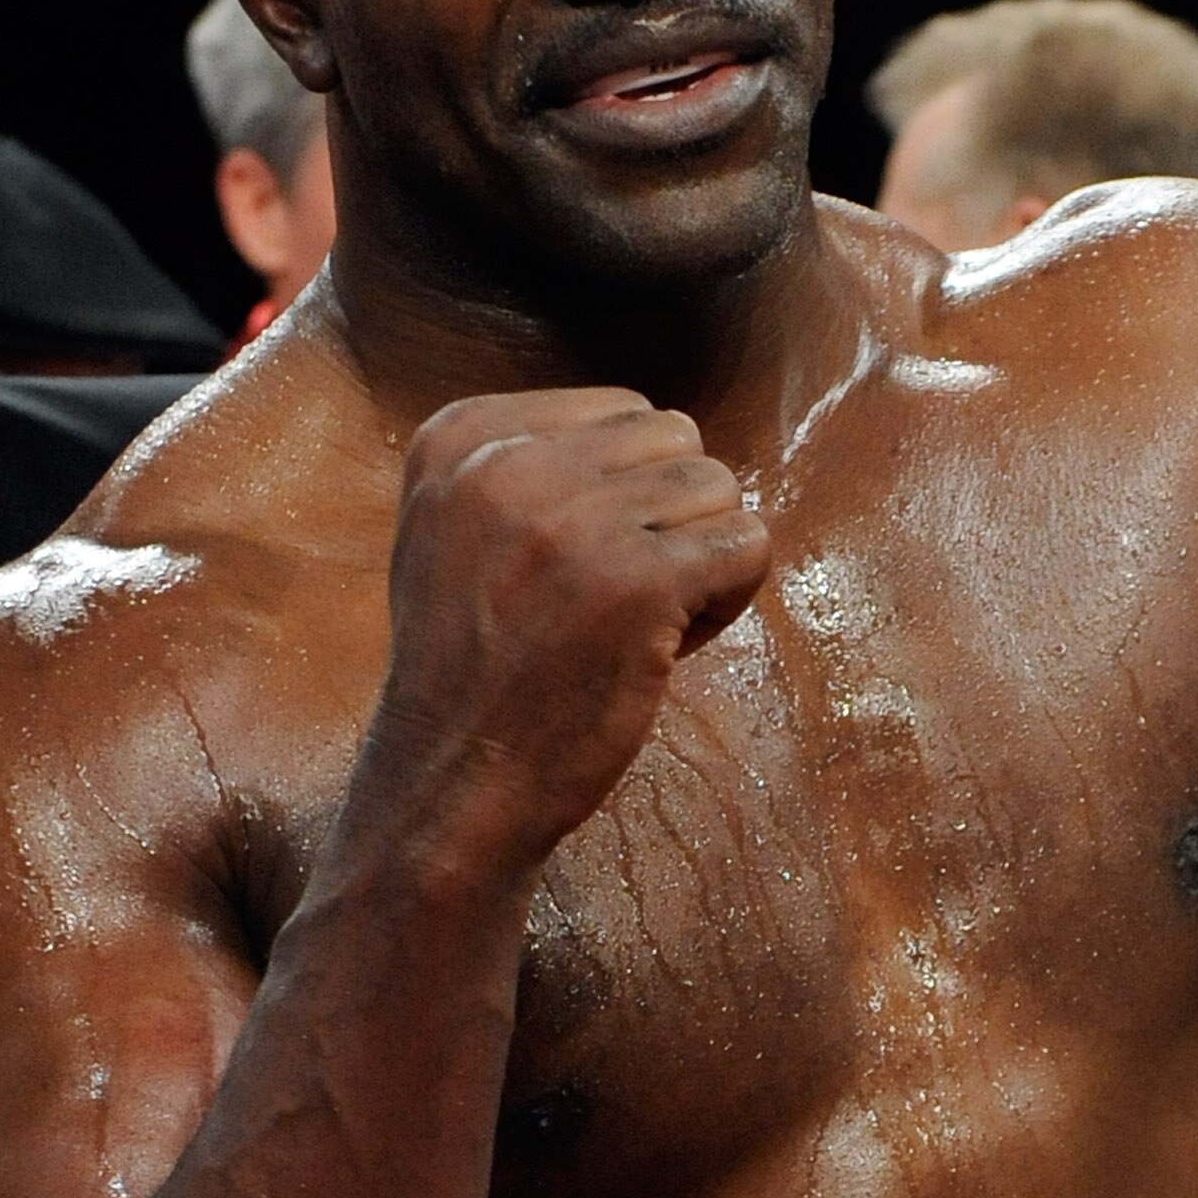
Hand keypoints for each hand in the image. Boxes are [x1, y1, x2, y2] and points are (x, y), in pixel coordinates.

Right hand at [379, 385, 769, 871]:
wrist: (451, 787)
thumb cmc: (476, 672)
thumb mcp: (460, 530)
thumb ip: (536, 465)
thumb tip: (663, 430)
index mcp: (460, 436)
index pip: (618, 411)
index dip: (621, 495)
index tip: (567, 569)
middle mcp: (509, 461)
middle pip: (674, 439)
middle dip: (668, 520)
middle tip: (613, 603)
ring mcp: (573, 520)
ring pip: (718, 486)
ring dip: (699, 560)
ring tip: (636, 627)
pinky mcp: (636, 581)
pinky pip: (747, 544)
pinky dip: (727, 600)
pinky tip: (665, 649)